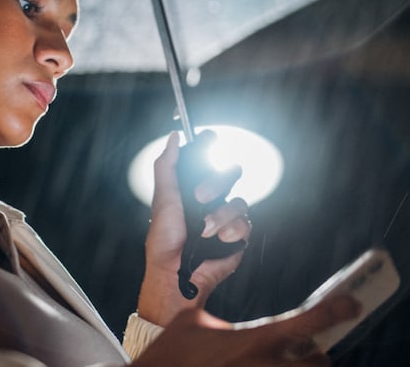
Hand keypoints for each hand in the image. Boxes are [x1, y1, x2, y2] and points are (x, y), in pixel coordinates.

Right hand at [132, 294, 361, 366]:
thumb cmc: (171, 354)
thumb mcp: (193, 322)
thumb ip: (222, 320)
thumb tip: (233, 318)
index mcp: (251, 340)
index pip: (305, 322)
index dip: (334, 310)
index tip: (351, 303)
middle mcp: (262, 366)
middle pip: (317, 364)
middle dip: (318, 356)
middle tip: (312, 350)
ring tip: (291, 361)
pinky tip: (260, 366)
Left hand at [137, 130, 251, 325]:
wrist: (177, 271)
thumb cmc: (165, 238)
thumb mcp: (164, 198)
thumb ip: (167, 166)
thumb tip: (174, 137)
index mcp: (193, 189)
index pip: (208, 162)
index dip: (211, 147)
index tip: (210, 137)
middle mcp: (212, 201)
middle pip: (230, 174)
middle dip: (217, 181)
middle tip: (200, 196)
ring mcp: (226, 218)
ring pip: (239, 201)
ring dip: (221, 215)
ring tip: (205, 229)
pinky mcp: (238, 236)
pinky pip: (246, 223)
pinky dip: (231, 231)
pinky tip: (218, 239)